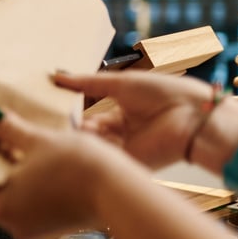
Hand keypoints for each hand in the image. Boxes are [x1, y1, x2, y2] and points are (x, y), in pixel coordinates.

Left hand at [0, 106, 142, 238]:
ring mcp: (34, 228)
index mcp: (0, 207)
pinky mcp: (53, 225)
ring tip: (1, 140)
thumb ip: (10, 129)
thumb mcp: (40, 141)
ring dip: (4, 171)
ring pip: (8, 196)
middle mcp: (13, 224)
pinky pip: (27, 201)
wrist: (125, 195)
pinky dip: (22, 181)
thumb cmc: (79, 167)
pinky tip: (28, 158)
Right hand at [57, 71, 216, 169]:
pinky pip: (101, 156)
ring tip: (53, 126)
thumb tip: (57, 76)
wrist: (192, 117)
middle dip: (70, 126)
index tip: (50, 104)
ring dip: (75, 137)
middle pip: (88, 132)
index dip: (73, 110)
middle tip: (45, 119)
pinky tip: (68, 139)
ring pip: (91, 145)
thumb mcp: (120, 83)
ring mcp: (124, 149)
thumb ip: (88, 83)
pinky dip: (86, 148)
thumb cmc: (164, 94)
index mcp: (123, 112)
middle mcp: (122, 132)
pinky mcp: (127, 163)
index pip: (90, 114)